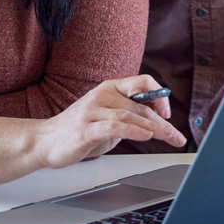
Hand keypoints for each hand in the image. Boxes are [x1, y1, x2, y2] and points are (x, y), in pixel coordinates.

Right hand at [32, 75, 185, 168]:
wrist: (45, 141)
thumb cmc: (80, 130)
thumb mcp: (109, 118)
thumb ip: (130, 115)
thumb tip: (160, 119)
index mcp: (110, 88)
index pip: (142, 81)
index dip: (160, 95)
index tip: (168, 113)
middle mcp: (102, 95)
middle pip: (141, 105)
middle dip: (163, 122)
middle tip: (177, 136)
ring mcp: (92, 110)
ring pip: (131, 115)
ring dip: (154, 129)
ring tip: (168, 138)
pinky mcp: (85, 128)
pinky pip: (114, 126)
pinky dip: (133, 131)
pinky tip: (145, 137)